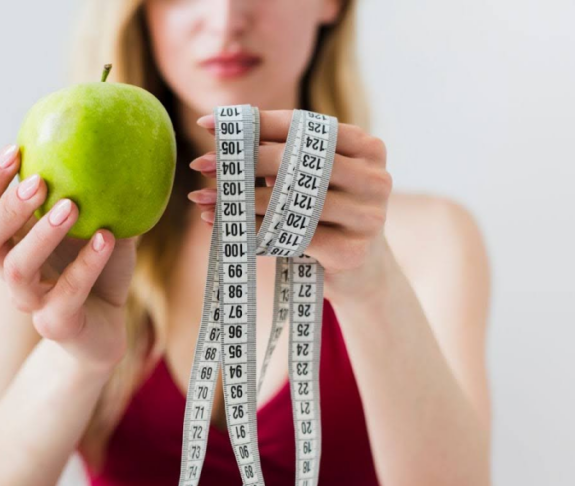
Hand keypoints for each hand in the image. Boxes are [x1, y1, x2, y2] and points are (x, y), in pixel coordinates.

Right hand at [0, 144, 137, 371]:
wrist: (110, 329)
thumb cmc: (98, 269)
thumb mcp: (99, 220)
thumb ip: (95, 186)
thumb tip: (112, 128)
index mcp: (10, 239)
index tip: (14, 150)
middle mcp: (11, 269)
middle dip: (6, 207)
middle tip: (40, 181)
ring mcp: (30, 301)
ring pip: (17, 269)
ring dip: (41, 234)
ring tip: (72, 207)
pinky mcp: (57, 325)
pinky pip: (66, 295)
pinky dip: (87, 264)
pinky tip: (107, 238)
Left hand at [188, 110, 391, 301]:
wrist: (364, 274)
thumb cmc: (329, 218)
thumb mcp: (314, 181)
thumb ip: (282, 157)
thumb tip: (222, 137)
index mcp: (366, 147)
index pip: (302, 125)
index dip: (254, 122)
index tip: (209, 125)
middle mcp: (373, 177)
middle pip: (294, 160)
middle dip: (241, 161)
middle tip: (201, 164)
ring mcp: (367, 216)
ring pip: (289, 201)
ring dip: (240, 200)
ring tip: (204, 198)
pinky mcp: (351, 251)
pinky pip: (290, 237)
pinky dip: (254, 231)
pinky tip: (227, 229)